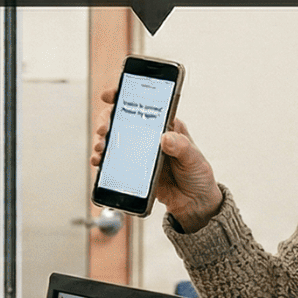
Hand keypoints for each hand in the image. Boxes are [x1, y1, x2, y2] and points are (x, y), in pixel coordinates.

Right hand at [91, 87, 223, 231]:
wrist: (194, 202)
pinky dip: (104, 160)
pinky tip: (99, 161)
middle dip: (108, 120)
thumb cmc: (198, 175)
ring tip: (100, 147)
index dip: (125, 95)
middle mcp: (151, 136)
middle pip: (122, 119)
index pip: (145, 104)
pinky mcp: (134, 168)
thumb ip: (182, 147)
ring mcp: (140, 151)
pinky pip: (114, 160)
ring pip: (115, 139)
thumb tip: (166, 137)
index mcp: (167, 126)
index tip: (112, 95)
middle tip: (104, 129)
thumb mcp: (194, 159)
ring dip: (103, 140)